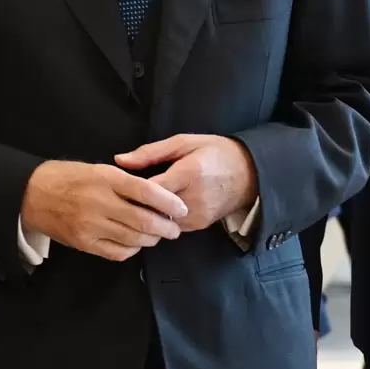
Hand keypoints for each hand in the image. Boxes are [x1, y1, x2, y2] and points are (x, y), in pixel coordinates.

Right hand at [21, 159, 187, 260]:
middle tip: (175, 228)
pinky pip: (117, 252)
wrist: (32, 195)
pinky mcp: (84, 243)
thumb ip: (127, 180)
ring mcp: (90, 225)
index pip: (146, 191)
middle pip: (144, 220)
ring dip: (152, 239)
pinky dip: (133, 249)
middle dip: (166, 227)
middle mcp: (99, 202)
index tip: (182, 208)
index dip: (169, 202)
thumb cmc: (70, 178)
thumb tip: (160, 194)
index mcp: (105, 178)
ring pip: (133, 239)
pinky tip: (136, 243)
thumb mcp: (98, 169)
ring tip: (158, 235)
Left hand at [119, 133, 259, 233]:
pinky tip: (157, 210)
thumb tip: (119, 160)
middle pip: (152, 209)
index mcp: (189, 173)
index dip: (131, 191)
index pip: (151, 190)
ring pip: (160, 221)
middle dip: (135, 205)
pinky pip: (172, 226)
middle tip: (122, 199)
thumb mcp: (184, 142)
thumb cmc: (215, 152)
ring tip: (138, 204)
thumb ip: (150, 152)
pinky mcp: (199, 225)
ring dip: (148, 215)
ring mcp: (197, 215)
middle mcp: (193, 198)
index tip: (119, 187)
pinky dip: (162, 219)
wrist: (250, 174)